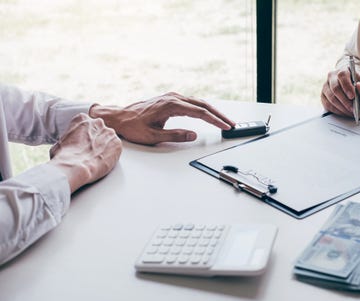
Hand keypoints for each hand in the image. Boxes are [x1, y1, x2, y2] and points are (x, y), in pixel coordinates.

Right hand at [49, 113, 122, 191]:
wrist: (75, 168)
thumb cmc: (64, 157)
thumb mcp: (60, 141)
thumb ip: (70, 138)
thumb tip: (69, 144)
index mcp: (82, 118)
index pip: (87, 124)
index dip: (85, 135)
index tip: (83, 143)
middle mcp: (97, 122)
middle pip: (99, 130)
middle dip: (97, 139)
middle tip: (91, 151)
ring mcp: (109, 133)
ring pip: (108, 139)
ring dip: (104, 147)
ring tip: (96, 158)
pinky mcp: (117, 144)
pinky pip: (116, 148)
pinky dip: (111, 154)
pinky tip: (103, 161)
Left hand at [89, 92, 235, 144]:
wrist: (119, 117)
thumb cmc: (133, 127)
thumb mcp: (153, 136)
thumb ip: (175, 135)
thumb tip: (194, 134)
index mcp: (170, 105)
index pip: (200, 112)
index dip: (215, 120)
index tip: (226, 127)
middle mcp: (173, 98)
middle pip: (203, 105)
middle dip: (219, 115)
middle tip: (231, 124)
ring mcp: (172, 97)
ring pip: (199, 102)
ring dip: (213, 111)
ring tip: (224, 121)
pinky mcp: (170, 99)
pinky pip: (192, 102)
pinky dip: (204, 108)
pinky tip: (209, 114)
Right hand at [321, 68, 359, 116]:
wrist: (356, 95)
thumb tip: (359, 86)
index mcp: (344, 71)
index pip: (342, 76)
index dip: (347, 86)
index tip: (353, 96)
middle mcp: (332, 77)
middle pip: (335, 88)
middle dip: (344, 100)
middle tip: (352, 108)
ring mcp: (326, 87)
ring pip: (330, 98)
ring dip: (341, 107)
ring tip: (350, 112)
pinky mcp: (323, 97)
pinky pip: (327, 105)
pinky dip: (336, 111)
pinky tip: (344, 113)